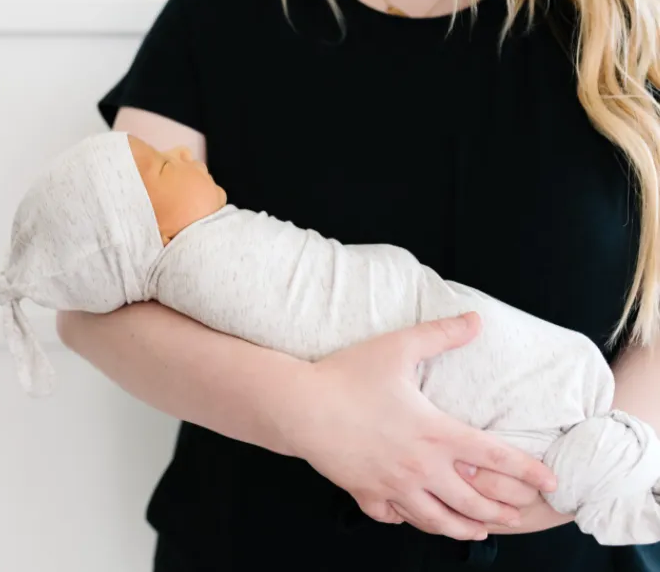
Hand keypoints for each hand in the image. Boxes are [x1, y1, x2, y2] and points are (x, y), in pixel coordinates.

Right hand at [283, 313, 557, 540]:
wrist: (300, 406)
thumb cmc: (347, 375)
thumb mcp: (398, 347)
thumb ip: (440, 334)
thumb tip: (476, 319)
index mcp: (434, 432)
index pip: (493, 456)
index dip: (526, 470)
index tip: (549, 482)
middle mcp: (419, 466)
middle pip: (471, 498)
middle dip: (501, 509)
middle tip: (518, 516)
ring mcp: (391, 485)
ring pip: (436, 519)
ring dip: (463, 527)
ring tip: (479, 529)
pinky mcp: (364, 492)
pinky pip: (392, 515)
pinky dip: (407, 519)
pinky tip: (411, 517)